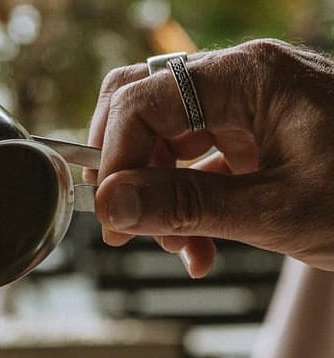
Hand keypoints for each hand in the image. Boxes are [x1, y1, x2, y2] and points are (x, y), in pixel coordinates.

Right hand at [89, 39, 333, 275]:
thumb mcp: (275, 211)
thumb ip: (187, 206)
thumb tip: (111, 207)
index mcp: (249, 79)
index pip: (142, 100)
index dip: (115, 160)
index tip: (111, 218)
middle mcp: (241, 83)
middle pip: (144, 109)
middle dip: (129, 171)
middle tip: (126, 225)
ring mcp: (246, 110)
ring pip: (165, 142)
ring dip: (157, 198)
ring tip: (181, 249)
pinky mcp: (252, 140)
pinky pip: (194, 165)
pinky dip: (185, 207)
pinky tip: (200, 249)